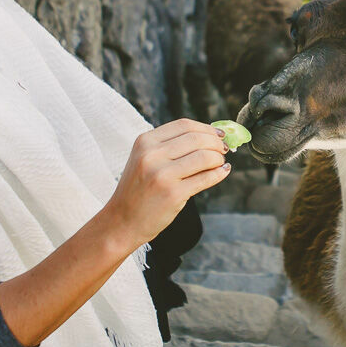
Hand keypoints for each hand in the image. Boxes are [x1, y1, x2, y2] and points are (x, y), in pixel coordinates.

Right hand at [101, 120, 230, 248]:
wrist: (122, 221)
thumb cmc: (138, 190)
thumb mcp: (144, 159)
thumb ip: (170, 146)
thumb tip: (210, 136)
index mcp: (145, 142)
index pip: (184, 125)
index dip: (206, 128)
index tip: (218, 134)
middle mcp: (152, 155)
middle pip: (197, 139)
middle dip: (216, 143)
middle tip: (223, 150)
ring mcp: (162, 175)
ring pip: (204, 157)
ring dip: (218, 159)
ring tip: (220, 163)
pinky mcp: (173, 194)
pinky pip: (206, 178)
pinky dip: (219, 174)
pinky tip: (222, 172)